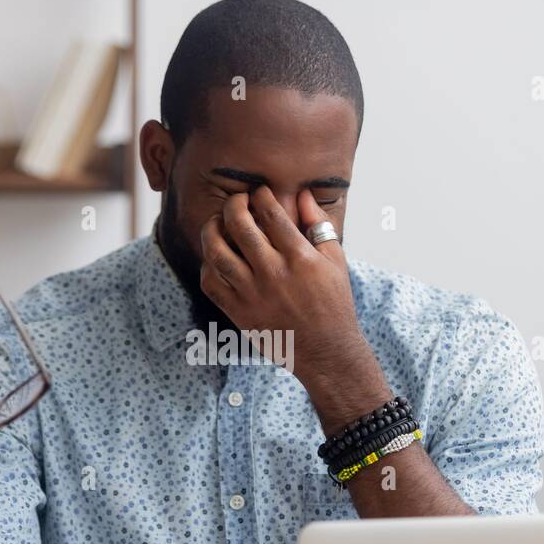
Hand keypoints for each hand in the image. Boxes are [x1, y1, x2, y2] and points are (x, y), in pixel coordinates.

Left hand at [200, 187, 390, 429]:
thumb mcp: (335, 261)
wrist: (326, 351)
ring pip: (217, 252)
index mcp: (299, 258)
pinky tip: (216, 257)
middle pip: (239, 225)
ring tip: (218, 223)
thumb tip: (303, 195)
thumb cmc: (334, 303)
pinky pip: (211, 283)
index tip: (259, 192)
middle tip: (238, 201)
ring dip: (212, 230)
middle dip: (234, 204)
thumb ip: (318, 225)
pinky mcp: (239, 313)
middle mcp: (273, 273)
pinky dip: (208, 265)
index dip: (260, 195)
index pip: (271, 213)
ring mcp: (252, 295)